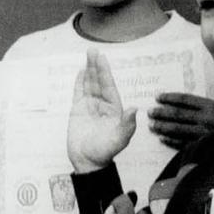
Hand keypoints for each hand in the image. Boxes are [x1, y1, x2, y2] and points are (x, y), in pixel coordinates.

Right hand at [67, 48, 136, 172]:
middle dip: (96, 66)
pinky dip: (79, 82)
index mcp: (114, 109)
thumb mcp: (119, 139)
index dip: (105, 72)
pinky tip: (80, 72)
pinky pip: (78, 93)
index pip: (108, 86)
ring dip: (88, 70)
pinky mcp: (77, 111)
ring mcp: (89, 107)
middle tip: (92, 51)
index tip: (102, 58)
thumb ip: (127, 124)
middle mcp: (102, 105)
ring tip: (87, 56)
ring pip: (89, 84)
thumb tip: (135, 108)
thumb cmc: (105, 152)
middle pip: (98, 82)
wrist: (87, 162)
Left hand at [149, 93, 213, 148]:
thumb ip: (204, 108)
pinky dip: (171, 141)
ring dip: (163, 127)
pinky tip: (162, 139)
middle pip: (179, 114)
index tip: (158, 96)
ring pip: (179, 129)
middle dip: (162, 112)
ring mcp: (204, 133)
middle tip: (149, 111)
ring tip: (151, 125)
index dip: (170, 97)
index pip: (185, 100)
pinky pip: (184, 143)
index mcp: (211, 106)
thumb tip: (180, 105)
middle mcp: (206, 118)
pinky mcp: (204, 146)